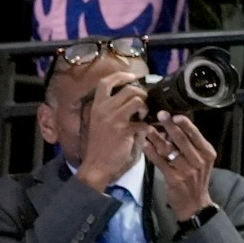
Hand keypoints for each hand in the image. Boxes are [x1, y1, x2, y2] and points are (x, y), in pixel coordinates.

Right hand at [79, 69, 149, 184]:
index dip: (121, 76)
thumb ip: (114, 110)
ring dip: (145, 107)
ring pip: (137, 100)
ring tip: (143, 116)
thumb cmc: (99, 145)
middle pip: (129, 89)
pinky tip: (144, 131)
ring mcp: (113, 119)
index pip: (105, 82)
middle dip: (141, 94)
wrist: (96, 166)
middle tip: (143, 105)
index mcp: (96, 106)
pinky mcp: (124, 130)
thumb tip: (133, 99)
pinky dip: (147, 126)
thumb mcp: (101, 122)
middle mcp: (103, 109)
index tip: (133, 77)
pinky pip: (143, 122)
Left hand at [143, 113, 215, 220]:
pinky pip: (160, 162)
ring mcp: (186, 170)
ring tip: (148, 129)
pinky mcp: (174, 179)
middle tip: (160, 114)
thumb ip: (190, 147)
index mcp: (207, 153)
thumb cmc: (196, 179)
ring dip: (157, 138)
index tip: (174, 115)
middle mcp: (198, 160)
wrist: (194, 204)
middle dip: (170, 126)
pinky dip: (152, 152)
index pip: (196, 134)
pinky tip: (146, 145)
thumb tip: (173, 129)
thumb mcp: (200, 161)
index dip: (184, 124)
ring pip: (169, 150)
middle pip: (182, 139)